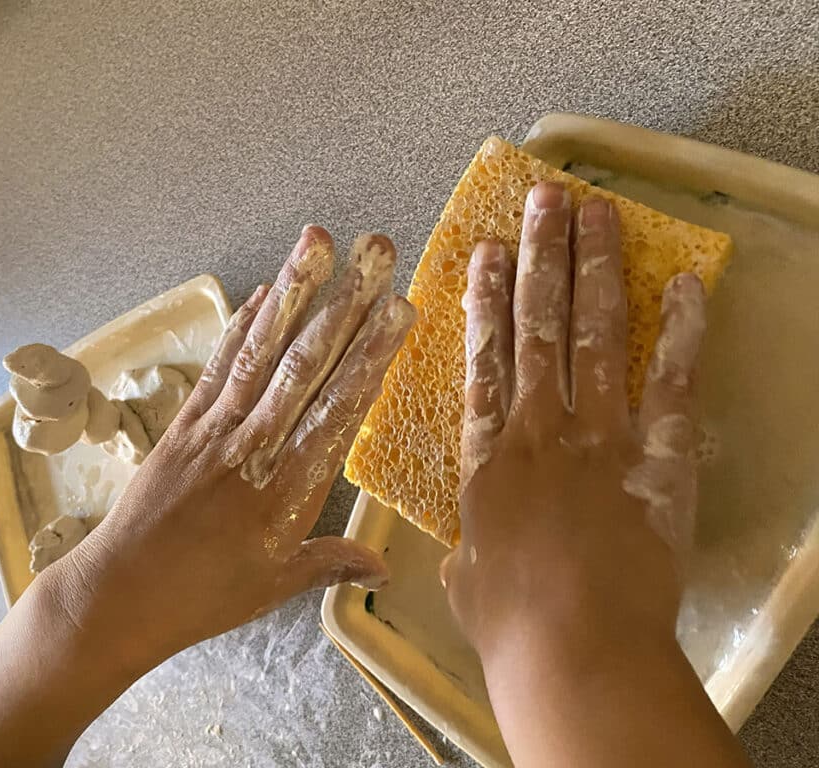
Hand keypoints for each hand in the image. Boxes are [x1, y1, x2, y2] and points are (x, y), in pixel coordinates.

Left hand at [45, 225, 415, 670]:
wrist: (120, 592)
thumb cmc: (204, 595)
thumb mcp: (275, 585)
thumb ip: (330, 562)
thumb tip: (385, 568)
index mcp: (289, 486)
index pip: (341, 407)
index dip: (372, 353)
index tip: (398, 308)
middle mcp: (256, 443)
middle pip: (307, 363)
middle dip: (345, 302)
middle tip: (376, 251)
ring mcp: (216, 426)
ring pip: (262, 350)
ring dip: (292, 291)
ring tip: (317, 241)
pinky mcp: (184, 421)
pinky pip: (220, 364)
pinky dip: (242, 325)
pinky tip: (262, 290)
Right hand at [441, 182, 748, 767]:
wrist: (575, 649)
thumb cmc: (511, 624)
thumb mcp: (467, 582)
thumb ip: (466, 552)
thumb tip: (461, 552)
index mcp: (486, 458)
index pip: (482, 361)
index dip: (483, 303)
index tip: (484, 253)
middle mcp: (538, 429)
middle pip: (537, 327)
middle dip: (541, 257)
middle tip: (544, 199)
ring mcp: (600, 436)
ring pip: (594, 335)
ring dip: (594, 269)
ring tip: (594, 212)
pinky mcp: (658, 457)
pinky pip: (672, 382)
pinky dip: (680, 331)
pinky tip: (682, 283)